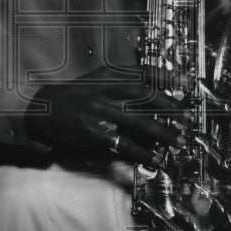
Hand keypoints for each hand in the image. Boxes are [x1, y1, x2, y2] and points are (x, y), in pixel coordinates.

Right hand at [25, 65, 188, 167]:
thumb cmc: (74, 97)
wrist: (43, 110)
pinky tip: (153, 159)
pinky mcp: (94, 132)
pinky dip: (141, 152)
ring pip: (138, 120)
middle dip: (169, 105)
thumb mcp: (95, 81)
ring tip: (179, 142)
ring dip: (162, 132)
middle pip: (144, 94)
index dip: (165, 77)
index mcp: (107, 76)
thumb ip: (119, 83)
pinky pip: (124, 143)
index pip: (141, 72)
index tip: (185, 84)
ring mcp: (100, 111)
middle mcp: (105, 90)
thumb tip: (152, 91)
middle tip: (187, 117)